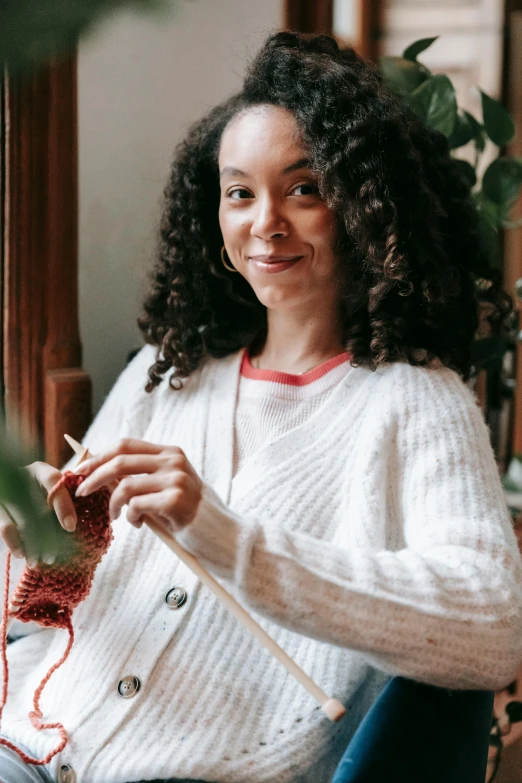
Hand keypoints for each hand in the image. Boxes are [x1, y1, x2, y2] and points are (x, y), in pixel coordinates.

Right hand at [0, 462, 76, 564]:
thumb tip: (75, 526)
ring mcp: (6, 492)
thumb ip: (62, 498)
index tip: (71, 527)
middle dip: (48, 535)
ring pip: (22, 521)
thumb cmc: (37, 491)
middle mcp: (21, 476)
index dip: (63, 504)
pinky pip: (5, 527)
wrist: (8, 484)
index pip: (53, 482)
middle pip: (38, 508)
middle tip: (53, 556)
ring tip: (39, 561)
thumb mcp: (48, 488)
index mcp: (40, 470)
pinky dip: (15, 543)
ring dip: (32, 544)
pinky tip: (22, 555)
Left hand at [73, 439, 203, 532]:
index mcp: (170, 453)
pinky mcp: (175, 500)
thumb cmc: (188, 512)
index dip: (99, 456)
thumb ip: (141, 476)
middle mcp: (174, 461)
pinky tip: (139, 524)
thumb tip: (101, 473)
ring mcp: (176, 479)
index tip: (81, 470)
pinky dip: (131, 516)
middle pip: (120, 460)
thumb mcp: (166, 486)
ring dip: (113, 504)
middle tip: (82, 492)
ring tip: (116, 517)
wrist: (221, 533)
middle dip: (94, 477)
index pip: (125, 445)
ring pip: (125, 486)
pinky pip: (136, 506)